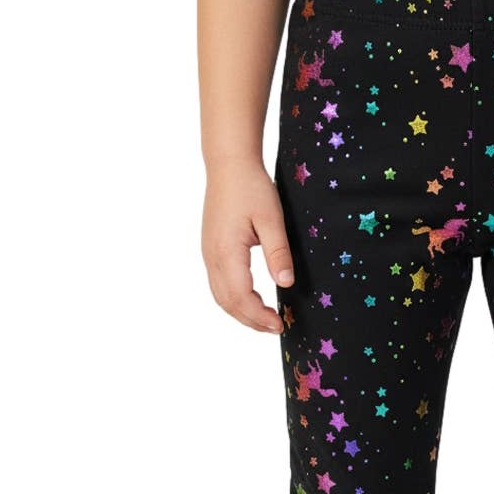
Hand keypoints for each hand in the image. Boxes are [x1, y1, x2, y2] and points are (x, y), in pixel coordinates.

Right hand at [201, 160, 293, 333]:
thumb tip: (285, 283)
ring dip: (241, 314)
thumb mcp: (272, 219)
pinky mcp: (210, 250)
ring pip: (220, 296)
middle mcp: (211, 256)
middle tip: (277, 328)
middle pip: (227, 302)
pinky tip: (251, 302)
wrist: (228, 164)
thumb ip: (278, 252)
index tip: (280, 325)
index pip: (241, 296)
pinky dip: (234, 301)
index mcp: (226, 251)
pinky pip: (218, 285)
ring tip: (265, 321)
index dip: (259, 316)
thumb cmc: (251, 187)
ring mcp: (208, 254)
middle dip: (251, 321)